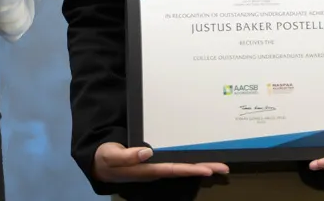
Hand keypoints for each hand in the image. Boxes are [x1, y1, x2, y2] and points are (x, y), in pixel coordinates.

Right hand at [92, 142, 228, 183]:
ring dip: (201, 166)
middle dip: (204, 168)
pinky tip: (200, 160)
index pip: (173, 169)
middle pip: (183, 170)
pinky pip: (177, 162)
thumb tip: (147, 153)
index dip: (190, 169)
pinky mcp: (155, 163)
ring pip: (182, 167)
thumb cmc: (106, 159)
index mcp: (147, 169)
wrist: (100, 165)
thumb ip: (128, 155)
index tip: (207, 169)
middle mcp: (155, 170)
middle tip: (224, 168)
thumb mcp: (112, 156)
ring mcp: (156, 167)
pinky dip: (190, 161)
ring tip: (219, 165)